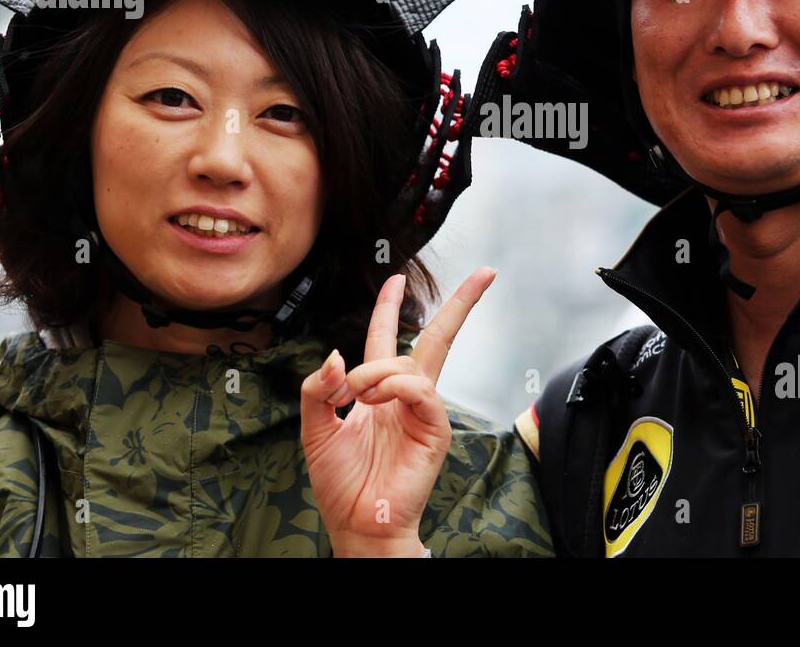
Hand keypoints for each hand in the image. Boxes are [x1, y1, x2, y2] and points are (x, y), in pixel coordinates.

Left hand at [299, 267, 496, 555]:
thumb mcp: (314, 430)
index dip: (390, 307)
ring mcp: (424, 411)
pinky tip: (375, 400)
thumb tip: (336, 355)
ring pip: (410, 365)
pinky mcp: (435, 428)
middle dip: (460, 304)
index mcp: (378, 393)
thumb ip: (318, 390)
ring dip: (376, 370)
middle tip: (484, 274)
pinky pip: (421, 391)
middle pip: (435, 338)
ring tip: (355, 396)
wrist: (359, 524)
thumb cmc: (341, 485)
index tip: (397, 278)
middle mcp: (405, 397)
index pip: (387, 339)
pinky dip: (395, 386)